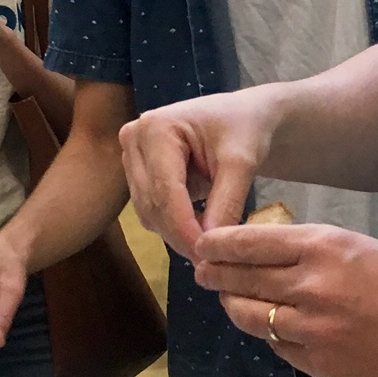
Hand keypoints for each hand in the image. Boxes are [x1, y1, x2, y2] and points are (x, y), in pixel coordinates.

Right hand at [121, 91, 283, 258]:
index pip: (165, 190)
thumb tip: (209, 245)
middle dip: (181, 235)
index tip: (207, 256)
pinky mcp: (138, 173)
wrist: (243, 117)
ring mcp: (132, 156)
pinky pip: (150, 210)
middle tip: (212, 260)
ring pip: (148, 211)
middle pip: (152, 203)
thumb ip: (226, 201)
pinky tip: (199, 229)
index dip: (184, 228)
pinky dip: (174, 225)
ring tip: (210, 245)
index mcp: (156, 127)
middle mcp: (134, 139)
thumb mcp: (242, 162)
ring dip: (176, 233)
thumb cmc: (245, 129)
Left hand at [192, 222, 377, 376]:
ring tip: (231, 299)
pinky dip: (270, 334)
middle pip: (239, 281)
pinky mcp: (320, 365)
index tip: (202, 244)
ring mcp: (312, 331)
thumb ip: (314, 251)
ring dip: (235, 307)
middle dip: (215, 275)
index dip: (217, 245)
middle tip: (203, 271)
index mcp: (322, 248)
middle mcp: (309, 288)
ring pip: (250, 318)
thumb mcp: (361, 244)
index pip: (248, 243)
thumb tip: (270, 254)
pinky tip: (273, 327)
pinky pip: (278, 347)